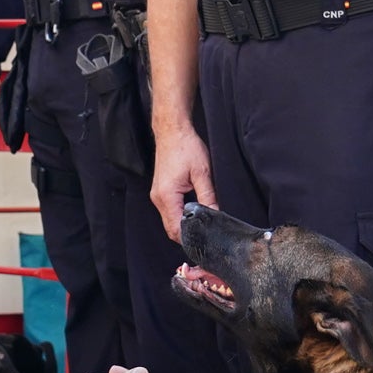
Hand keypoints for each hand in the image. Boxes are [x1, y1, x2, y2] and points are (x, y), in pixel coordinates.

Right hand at [149, 125, 216, 241]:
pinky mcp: (160, 191)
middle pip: (171, 228)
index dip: (190, 238)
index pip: (176, 228)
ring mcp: (157, 195)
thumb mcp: (202, 173)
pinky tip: (192, 214)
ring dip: (183, 225)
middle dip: (187, 235)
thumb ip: (208, 196)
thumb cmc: (186, 147)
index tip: (205, 241)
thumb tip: (215, 215)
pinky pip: (168, 211)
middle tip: (206, 236)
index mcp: (167, 195)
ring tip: (202, 226)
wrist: (172, 131)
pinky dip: (179, 216)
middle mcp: (158, 198)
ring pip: (169, 221)